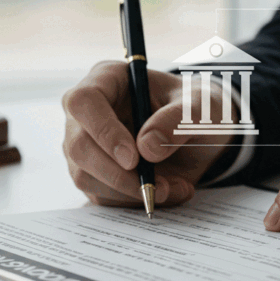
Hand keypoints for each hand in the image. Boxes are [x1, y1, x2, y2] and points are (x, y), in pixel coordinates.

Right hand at [62, 61, 233, 206]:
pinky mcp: (92, 173)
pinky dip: (134, 201)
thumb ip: (178, 120)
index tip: (134, 159)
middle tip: (158, 186)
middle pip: (79, 146)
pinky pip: (101, 195)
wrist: (199, 136)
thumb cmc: (195, 109)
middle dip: (118, 174)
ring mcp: (86, 144)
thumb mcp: (201, 107)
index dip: (104, 131)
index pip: (84, 102)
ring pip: (86, 176)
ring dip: (131, 192)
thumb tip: (146, 148)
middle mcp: (87, 112)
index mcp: (108, 79)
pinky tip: (167, 191)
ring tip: (175, 187)